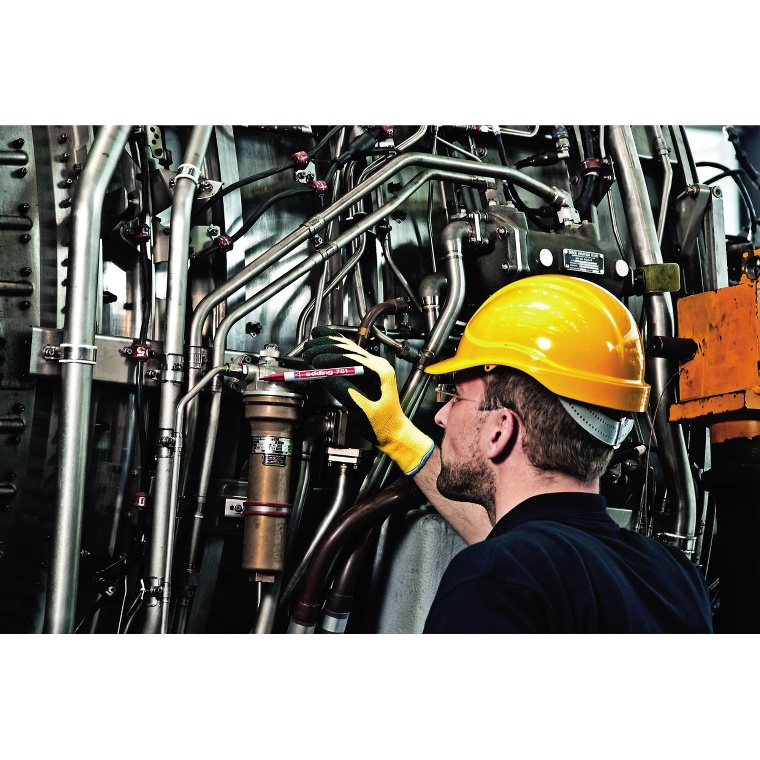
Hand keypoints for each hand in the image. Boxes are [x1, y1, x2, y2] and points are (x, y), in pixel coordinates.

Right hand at [302, 327, 433, 474]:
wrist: (393, 431)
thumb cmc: (383, 424)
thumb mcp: (363, 411)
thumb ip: (347, 392)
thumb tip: (328, 378)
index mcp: (380, 372)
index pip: (352, 358)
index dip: (331, 358)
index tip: (315, 360)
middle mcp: (378, 365)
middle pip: (349, 349)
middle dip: (326, 348)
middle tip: (308, 350)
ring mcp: (372, 367)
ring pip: (347, 349)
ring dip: (327, 346)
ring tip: (311, 345)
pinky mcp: (365, 372)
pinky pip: (347, 357)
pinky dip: (333, 352)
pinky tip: (323, 344)